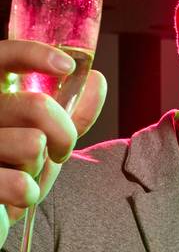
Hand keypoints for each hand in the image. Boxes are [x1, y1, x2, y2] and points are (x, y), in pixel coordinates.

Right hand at [0, 40, 105, 236]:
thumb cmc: (10, 170)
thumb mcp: (43, 139)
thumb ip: (68, 113)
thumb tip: (96, 79)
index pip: (2, 56)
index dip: (35, 54)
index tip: (68, 67)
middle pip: (37, 105)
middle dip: (64, 134)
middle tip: (58, 152)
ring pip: (32, 144)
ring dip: (38, 168)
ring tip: (20, 175)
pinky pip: (17, 183)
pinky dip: (26, 194)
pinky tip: (13, 198)